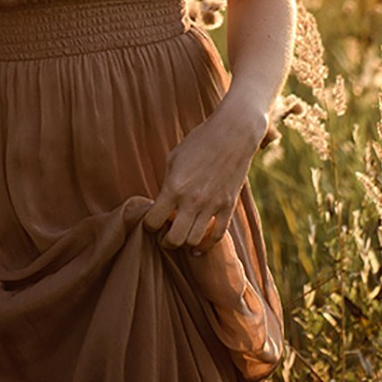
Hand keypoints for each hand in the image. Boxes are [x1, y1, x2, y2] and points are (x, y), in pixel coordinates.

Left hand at [142, 96, 266, 253]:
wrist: (232, 134)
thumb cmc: (199, 142)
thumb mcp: (174, 159)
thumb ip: (167, 185)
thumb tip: (161, 206)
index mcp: (174, 186)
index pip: (153, 221)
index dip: (148, 224)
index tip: (151, 221)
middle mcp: (192, 200)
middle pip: (174, 239)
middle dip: (165, 240)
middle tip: (163, 235)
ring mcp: (212, 205)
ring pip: (194, 241)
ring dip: (184, 243)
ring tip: (181, 235)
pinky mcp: (228, 207)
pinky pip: (217, 237)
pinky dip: (205, 246)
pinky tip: (197, 247)